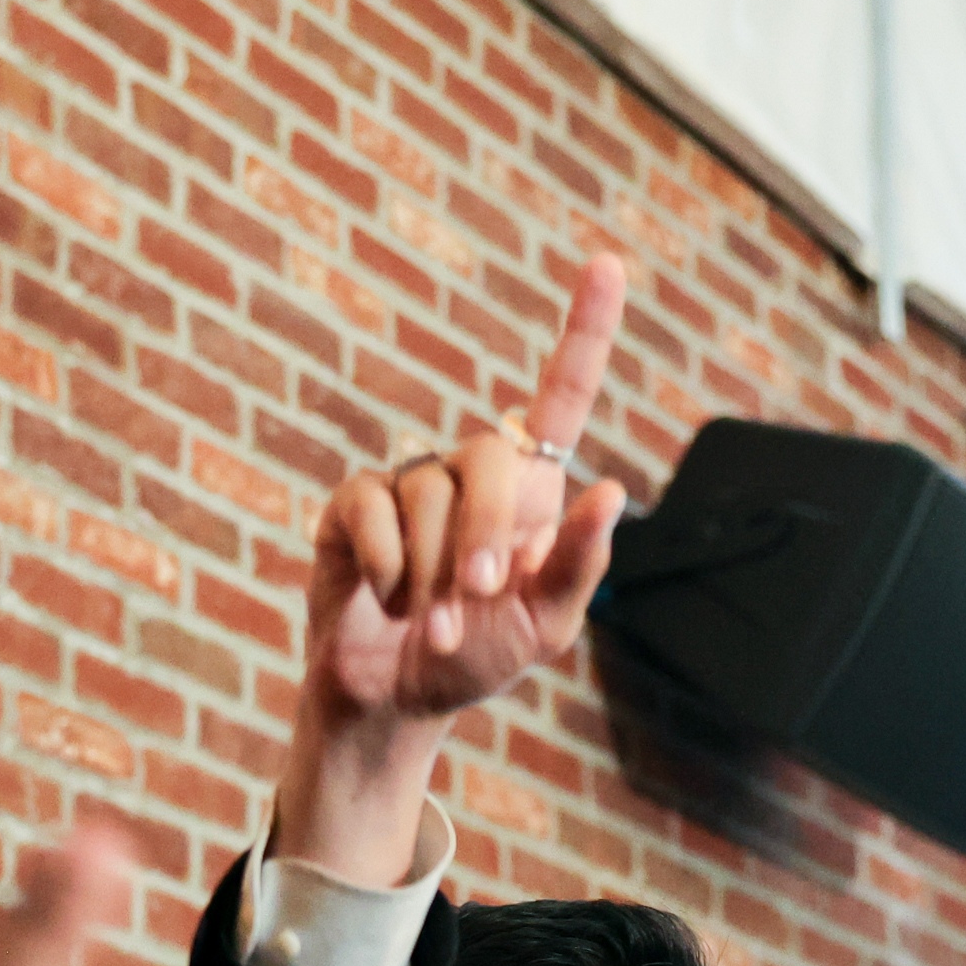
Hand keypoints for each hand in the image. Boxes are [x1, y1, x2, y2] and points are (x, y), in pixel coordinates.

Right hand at [277, 254, 629, 880]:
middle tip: (477, 597)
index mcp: (529, 492)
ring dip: (433, 575)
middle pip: (490, 455)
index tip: (608, 265)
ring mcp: (410, 484)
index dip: (585, 333)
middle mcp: (470, 473)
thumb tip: (611, 490)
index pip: (561, 398)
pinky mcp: (354, 507)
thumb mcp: (544, 629)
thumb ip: (577, 566)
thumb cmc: (476, 659)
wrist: (397, 700)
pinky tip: (385, 597)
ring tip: (429, 618)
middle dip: (486, 535)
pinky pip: (373, 509)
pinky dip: (387, 566)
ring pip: (429, 496)